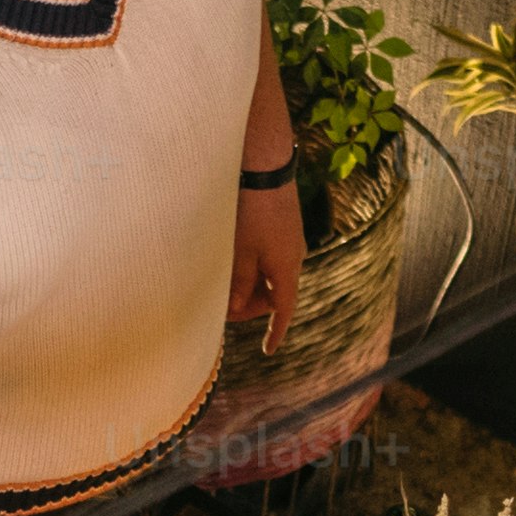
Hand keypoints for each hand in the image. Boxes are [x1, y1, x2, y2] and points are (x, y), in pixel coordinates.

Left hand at [229, 173, 306, 350]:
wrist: (266, 165)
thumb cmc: (251, 209)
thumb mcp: (240, 250)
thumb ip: (238, 281)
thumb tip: (234, 307)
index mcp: (286, 267)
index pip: (283, 309)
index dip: (276, 331)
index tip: (268, 350)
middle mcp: (293, 256)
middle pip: (275, 294)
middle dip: (251, 305)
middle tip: (223, 307)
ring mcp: (288, 240)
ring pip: (270, 275)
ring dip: (249, 284)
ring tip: (223, 281)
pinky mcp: (281, 226)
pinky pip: (270, 258)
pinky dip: (253, 267)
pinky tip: (233, 259)